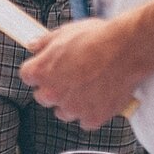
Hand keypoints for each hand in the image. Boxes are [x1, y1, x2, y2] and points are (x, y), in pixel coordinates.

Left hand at [18, 16, 141, 131]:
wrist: (125, 50)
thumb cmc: (96, 39)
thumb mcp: (65, 32)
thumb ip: (44, 42)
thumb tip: (33, 45)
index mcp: (40, 71)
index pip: (28, 76)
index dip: (39, 71)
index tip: (49, 68)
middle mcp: (52, 93)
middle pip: (43, 97)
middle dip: (54, 89)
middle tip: (71, 78)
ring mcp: (72, 108)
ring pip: (64, 112)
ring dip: (71, 103)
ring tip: (88, 88)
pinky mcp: (92, 118)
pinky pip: (86, 121)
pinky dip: (92, 113)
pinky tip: (100, 98)